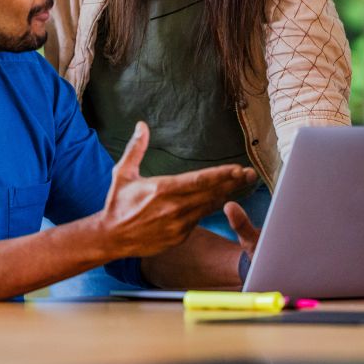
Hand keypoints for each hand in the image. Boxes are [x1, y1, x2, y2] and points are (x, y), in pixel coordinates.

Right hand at [99, 122, 256, 257]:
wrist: (112, 237)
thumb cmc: (118, 203)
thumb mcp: (122, 173)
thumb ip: (135, 149)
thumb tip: (141, 125)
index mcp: (162, 189)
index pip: (199, 181)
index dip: (220, 175)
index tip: (237, 169)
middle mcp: (174, 208)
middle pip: (210, 194)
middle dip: (233, 183)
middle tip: (251, 174)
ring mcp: (179, 225)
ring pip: (208, 207)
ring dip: (226, 195)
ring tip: (243, 184)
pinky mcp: (180, 236)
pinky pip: (199, 219)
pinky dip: (210, 208)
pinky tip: (221, 199)